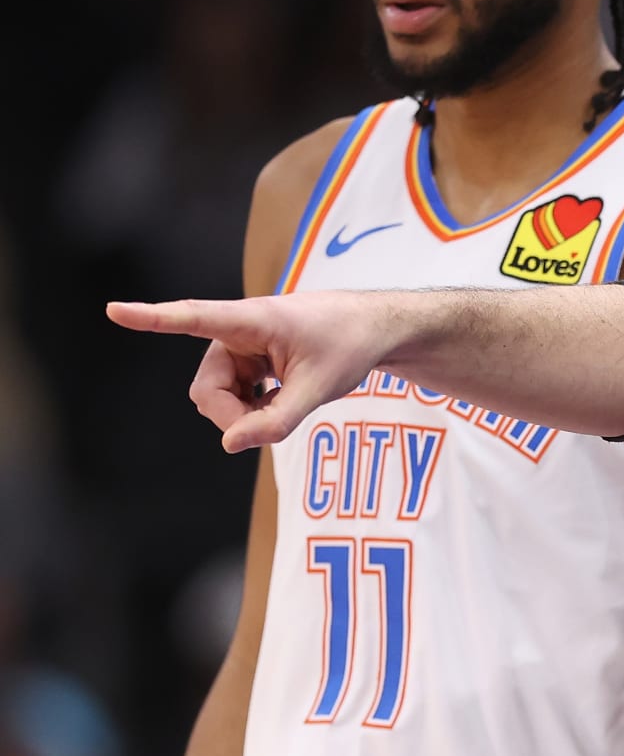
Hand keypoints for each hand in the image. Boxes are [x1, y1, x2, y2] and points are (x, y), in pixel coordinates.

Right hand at [107, 292, 395, 452]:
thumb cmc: (350, 346)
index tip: (114, 309)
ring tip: (284, 405)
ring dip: (243, 412)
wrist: (376, 330)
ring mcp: (241, 345)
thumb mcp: (319, 389)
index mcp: (252, 319)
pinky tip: (279, 401)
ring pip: (217, 394)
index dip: (152, 318)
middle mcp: (238, 329)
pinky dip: (251, 407)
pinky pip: (232, 393)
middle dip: (230, 414)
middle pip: (206, 387)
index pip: (193, 317)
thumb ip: (276, 421)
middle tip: (270, 426)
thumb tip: (229, 445)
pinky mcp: (248, 358)